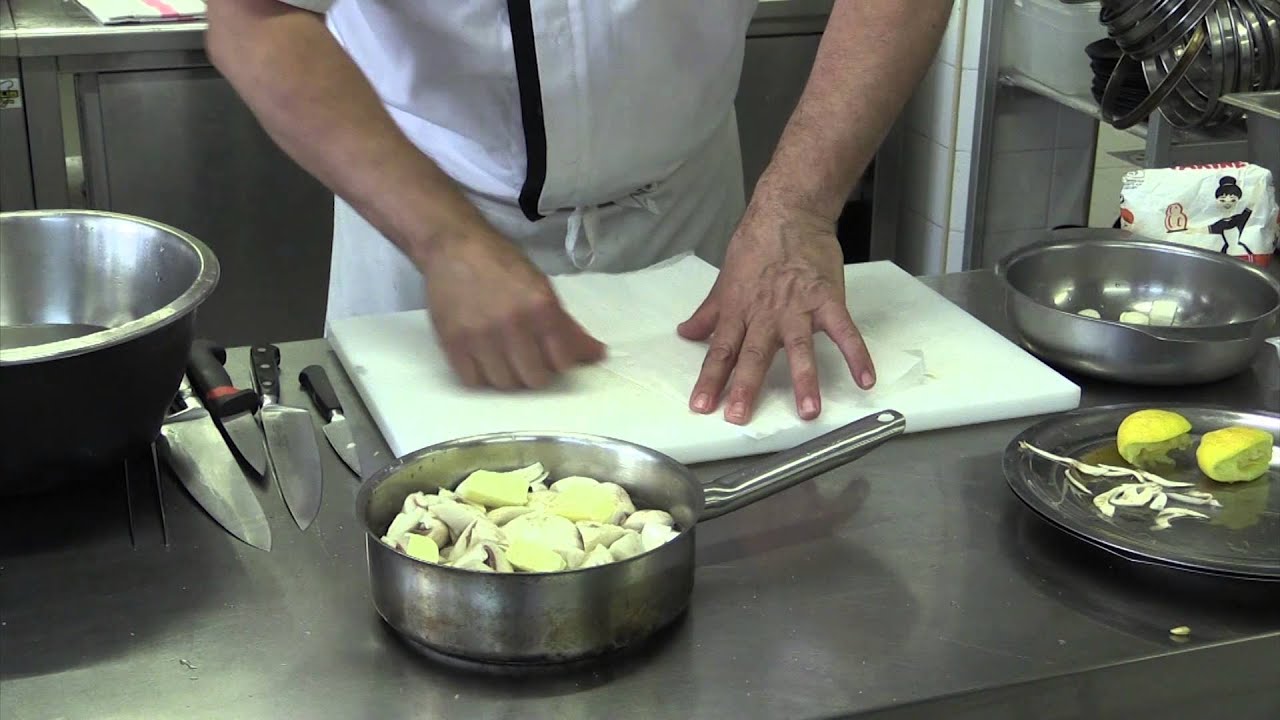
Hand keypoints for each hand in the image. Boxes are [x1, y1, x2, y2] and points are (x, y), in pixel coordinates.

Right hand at [421, 229, 604, 388]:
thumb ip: (566, 324)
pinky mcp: (453, 343)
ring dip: (509, 376)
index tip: (553, 355)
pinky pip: (473, 381)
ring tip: (505, 357)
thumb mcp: (541, 286)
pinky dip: (481, 376)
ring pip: (505, 384)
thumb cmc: (502, 264)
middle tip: (529, 357)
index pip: (563, 361)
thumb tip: (597, 354)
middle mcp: (512, 324)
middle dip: (537, 372)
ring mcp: (480, 336)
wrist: (453, 247)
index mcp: (540, 307)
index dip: (560, 362)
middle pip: (535, 379)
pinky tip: (483, 359)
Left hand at [678, 204, 874, 424]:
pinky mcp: (827, 300)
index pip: (720, 351)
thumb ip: (708, 312)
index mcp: (739, 311)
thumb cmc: (756, 244)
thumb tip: (686, 333)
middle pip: (753, 355)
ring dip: (804, 381)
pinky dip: (857, 354)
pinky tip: (866, 379)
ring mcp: (798, 308)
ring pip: (799, 349)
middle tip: (739, 417)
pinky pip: (844, 331)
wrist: (789, 212)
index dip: (710, 380)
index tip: (702, 406)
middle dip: (745, 387)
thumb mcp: (725, 279)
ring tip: (808, 411)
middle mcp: (766, 314)